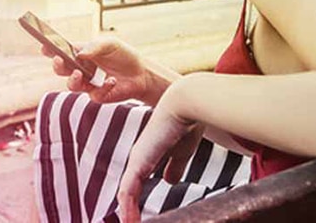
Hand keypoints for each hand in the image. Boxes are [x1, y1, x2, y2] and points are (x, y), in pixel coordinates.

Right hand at [41, 36, 151, 103]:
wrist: (142, 73)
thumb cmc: (124, 55)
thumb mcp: (111, 44)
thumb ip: (95, 46)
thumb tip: (80, 53)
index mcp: (81, 54)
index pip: (62, 51)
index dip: (50, 50)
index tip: (44, 47)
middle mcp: (81, 69)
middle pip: (61, 69)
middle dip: (57, 65)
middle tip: (59, 60)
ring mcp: (88, 83)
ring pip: (71, 85)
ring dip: (73, 80)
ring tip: (79, 74)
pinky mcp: (98, 96)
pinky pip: (94, 94)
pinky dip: (103, 86)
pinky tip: (111, 80)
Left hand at [117, 84, 199, 222]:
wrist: (186, 104)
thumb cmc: (188, 122)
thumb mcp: (182, 151)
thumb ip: (175, 166)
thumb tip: (169, 181)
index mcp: (148, 155)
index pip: (138, 184)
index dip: (136, 202)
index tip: (139, 218)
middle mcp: (139, 158)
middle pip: (129, 192)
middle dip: (129, 213)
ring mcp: (137, 161)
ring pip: (126, 196)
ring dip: (128, 215)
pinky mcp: (138, 163)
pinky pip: (128, 193)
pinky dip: (128, 211)